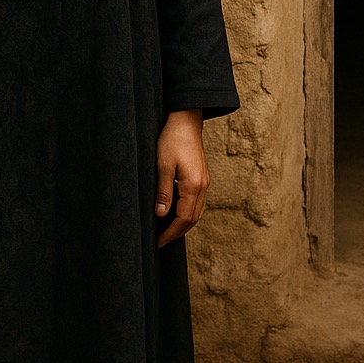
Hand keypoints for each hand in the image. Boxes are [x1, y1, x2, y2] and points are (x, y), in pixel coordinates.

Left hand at [155, 110, 207, 248]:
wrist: (186, 120)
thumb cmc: (172, 139)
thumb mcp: (163, 165)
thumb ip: (164, 191)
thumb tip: (161, 215)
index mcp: (193, 185)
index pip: (183, 218)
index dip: (170, 232)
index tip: (158, 242)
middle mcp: (203, 186)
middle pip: (193, 219)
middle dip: (177, 232)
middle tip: (161, 241)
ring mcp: (205, 182)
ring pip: (197, 212)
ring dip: (183, 224)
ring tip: (167, 232)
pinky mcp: (203, 177)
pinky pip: (197, 202)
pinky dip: (187, 213)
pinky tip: (176, 213)